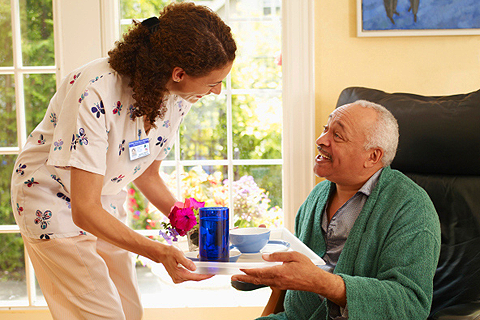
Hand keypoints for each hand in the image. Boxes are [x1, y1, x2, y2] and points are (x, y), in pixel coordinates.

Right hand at [159, 244, 212, 282]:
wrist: (161, 253)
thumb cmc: (169, 252)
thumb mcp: (178, 254)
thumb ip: (186, 262)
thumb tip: (194, 269)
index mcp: (179, 274)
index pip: (195, 277)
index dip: (205, 276)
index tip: (212, 274)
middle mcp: (178, 279)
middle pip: (195, 279)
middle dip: (204, 275)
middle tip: (213, 272)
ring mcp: (178, 279)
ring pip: (192, 278)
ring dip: (200, 275)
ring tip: (208, 271)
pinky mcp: (178, 277)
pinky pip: (189, 277)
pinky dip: (195, 274)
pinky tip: (199, 270)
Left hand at [232, 251, 346, 306]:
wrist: (316, 281)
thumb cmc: (307, 268)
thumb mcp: (293, 256)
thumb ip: (278, 255)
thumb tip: (264, 256)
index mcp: (279, 272)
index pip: (259, 272)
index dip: (248, 271)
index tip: (239, 269)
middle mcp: (277, 280)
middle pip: (256, 280)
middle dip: (243, 279)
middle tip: (233, 278)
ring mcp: (279, 284)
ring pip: (261, 282)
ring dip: (249, 280)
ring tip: (240, 278)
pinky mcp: (281, 285)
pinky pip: (267, 283)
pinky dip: (258, 281)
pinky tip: (255, 278)